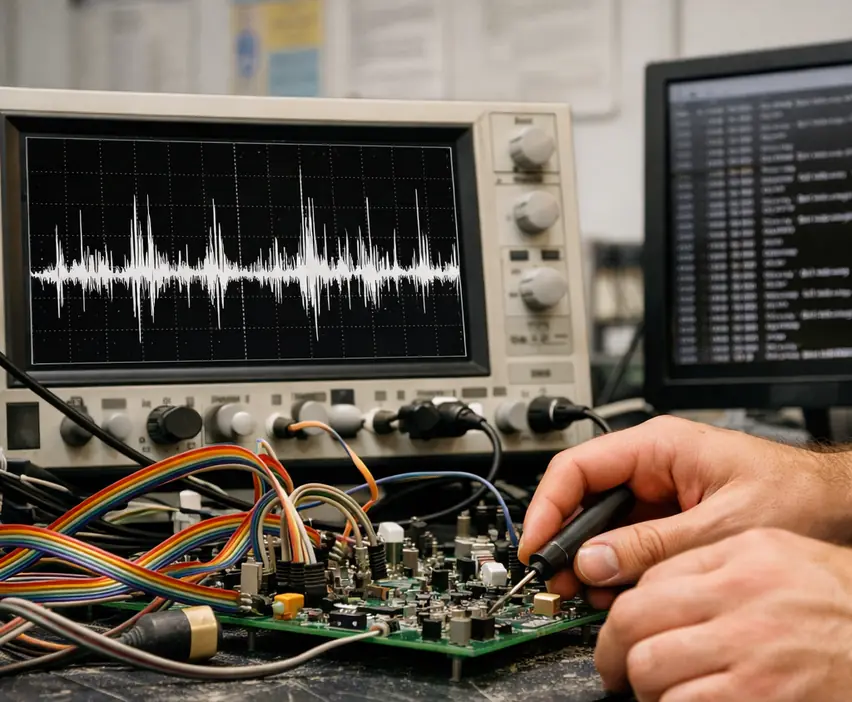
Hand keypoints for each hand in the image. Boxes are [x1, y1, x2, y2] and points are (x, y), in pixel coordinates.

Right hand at [520, 416, 851, 606]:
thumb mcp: (720, 524)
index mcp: (658, 446)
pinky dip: (616, 570)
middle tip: (555, 581)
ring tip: (583, 594)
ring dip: (590, 560)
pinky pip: (627, 542)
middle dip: (566, 541)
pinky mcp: (669, 520)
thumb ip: (654, 545)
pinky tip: (612, 592)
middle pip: (584, 498)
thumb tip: (595, 562)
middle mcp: (652, 466)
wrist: (839, 508)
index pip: (578, 467)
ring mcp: (659, 494)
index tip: (536, 545)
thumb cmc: (797, 496)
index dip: (548, 506)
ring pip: (603, 524)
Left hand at [597, 527, 851, 700]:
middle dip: (613, 650)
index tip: (622, 630)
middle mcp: (743, 601)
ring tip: (658, 693)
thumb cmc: (845, 605)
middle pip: (635, 621)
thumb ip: (717, 563)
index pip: (652, 576)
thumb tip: (652, 587)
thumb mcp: (783, 558)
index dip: (626, 608)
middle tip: (615, 669)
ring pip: (650, 669)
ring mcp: (752, 657)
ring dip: (644, 688)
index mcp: (745, 559)